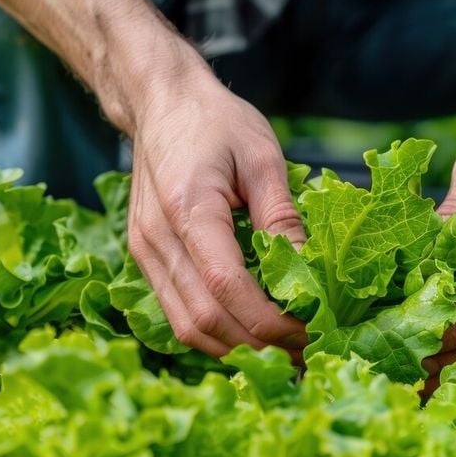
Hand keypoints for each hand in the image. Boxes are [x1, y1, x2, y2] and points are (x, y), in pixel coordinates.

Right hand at [125, 50, 307, 357]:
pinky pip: (177, 314)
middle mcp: (157, 239)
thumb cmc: (215, 122)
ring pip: (186, 328)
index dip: (270, 322)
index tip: (310, 331)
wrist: (159, 103)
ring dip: (236, 350)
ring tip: (284, 353)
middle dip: (259, 346)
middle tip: (307, 353)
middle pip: (205, 320)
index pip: (228, 288)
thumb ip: (282, 216)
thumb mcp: (262, 156)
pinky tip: (250, 335)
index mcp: (188, 210)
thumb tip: (308, 273)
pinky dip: (215, 334)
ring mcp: (144, 253)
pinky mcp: (144, 258)